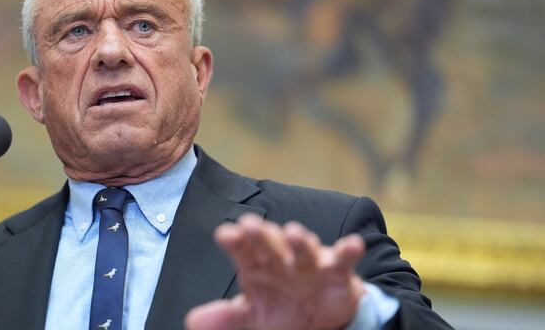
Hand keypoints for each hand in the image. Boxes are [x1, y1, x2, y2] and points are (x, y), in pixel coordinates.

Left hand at [185, 214, 365, 329]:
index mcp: (257, 266)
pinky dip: (348, 251)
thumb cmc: (281, 310)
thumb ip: (227, 317)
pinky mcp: (336, 271)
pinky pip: (343, 259)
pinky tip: (352, 244)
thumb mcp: (253, 318)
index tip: (225, 234)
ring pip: (304, 249)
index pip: (242, 251)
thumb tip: (192, 321)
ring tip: (295, 233)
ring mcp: (309, 263)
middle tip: (251, 225)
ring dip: (300, 241)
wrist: (319, 321)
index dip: (235, 242)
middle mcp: (281, 259)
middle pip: (270, 244)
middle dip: (262, 235)